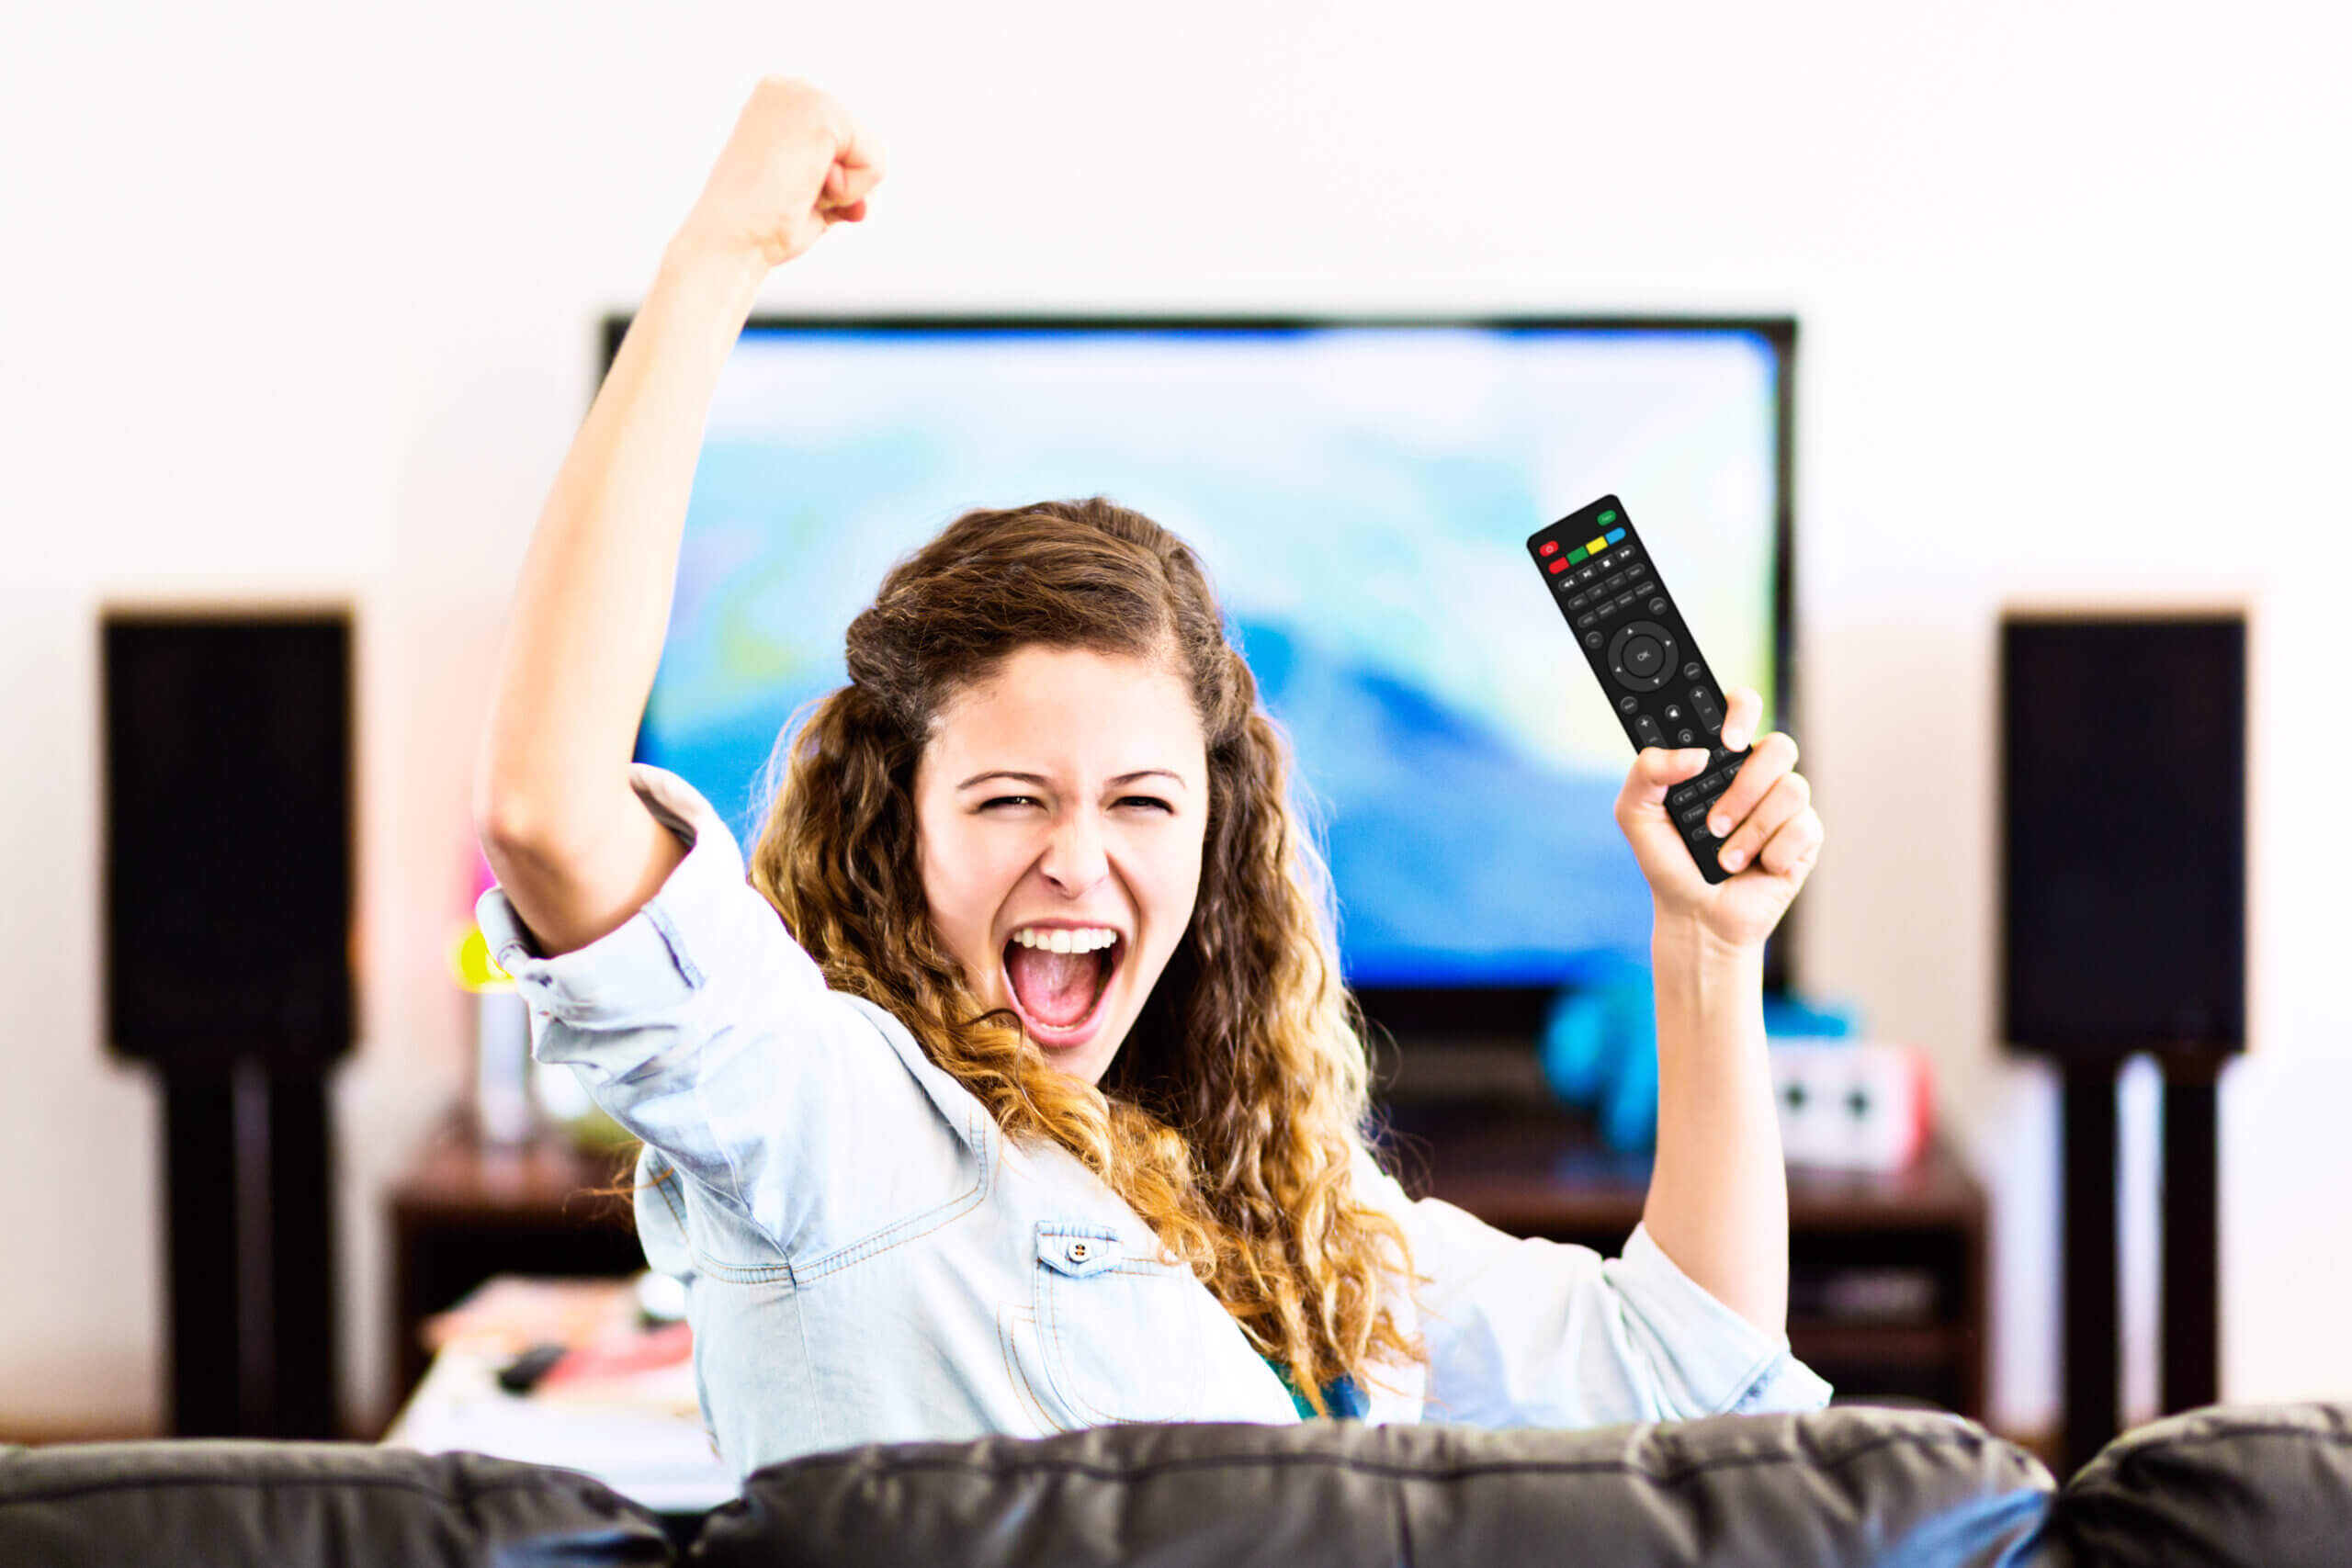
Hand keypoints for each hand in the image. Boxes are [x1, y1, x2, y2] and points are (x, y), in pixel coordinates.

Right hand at [674, 76, 884, 271]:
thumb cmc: (760, 226)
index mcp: (779, 102)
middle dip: (840, 187)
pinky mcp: (821, 111)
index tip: (786, 192)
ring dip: (844, 192)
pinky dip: (849, 191)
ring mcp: (803, 94)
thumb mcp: (803, 190)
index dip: (830, 184)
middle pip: (861, 146)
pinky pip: (874, 165)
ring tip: (797, 191)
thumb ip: (835, 178)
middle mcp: (789, 87)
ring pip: (871, 156)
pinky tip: (807, 188)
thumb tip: (861, 206)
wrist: (730, 239)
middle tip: (792, 196)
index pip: (844, 145)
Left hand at [1611, 686, 1823, 951]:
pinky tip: (1754, 867)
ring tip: (1724, 856)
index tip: (1727, 740)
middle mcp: (1756, 775)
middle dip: (1746, 787)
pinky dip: (1772, 853)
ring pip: (1793, 788)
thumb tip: (1696, 756)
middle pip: (1780, 747)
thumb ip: (1647, 771)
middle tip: (1713, 822)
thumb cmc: (1667, 859)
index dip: (1742, 710)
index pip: (1742, 708)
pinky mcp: (1805, 837)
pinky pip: (1804, 827)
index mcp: (1719, 758)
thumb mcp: (1635, 812)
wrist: (1694, 915)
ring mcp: (1784, 805)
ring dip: (1752, 829)